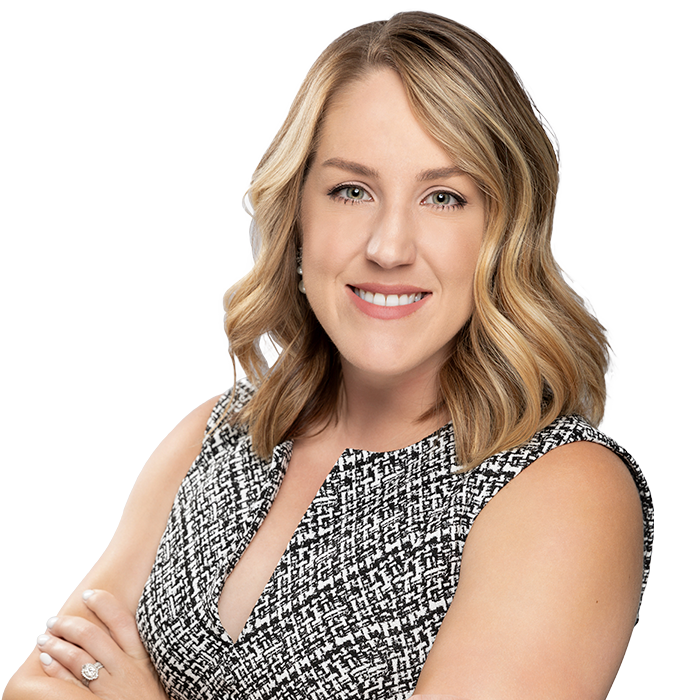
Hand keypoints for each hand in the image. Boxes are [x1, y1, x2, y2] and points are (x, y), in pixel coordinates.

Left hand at [36, 589, 166, 698]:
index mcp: (142, 659)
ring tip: (44, 638)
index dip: (105, 604)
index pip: (123, 622)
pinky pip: (71, 685)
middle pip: (94, 637)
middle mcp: (126, 670)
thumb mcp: (152, 677)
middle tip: (55, 620)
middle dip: (71, 626)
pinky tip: (46, 661)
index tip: (89, 594)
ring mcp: (110, 689)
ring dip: (57, 645)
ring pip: (79, 658)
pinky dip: (56, 670)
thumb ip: (137, 658)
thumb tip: (117, 638)